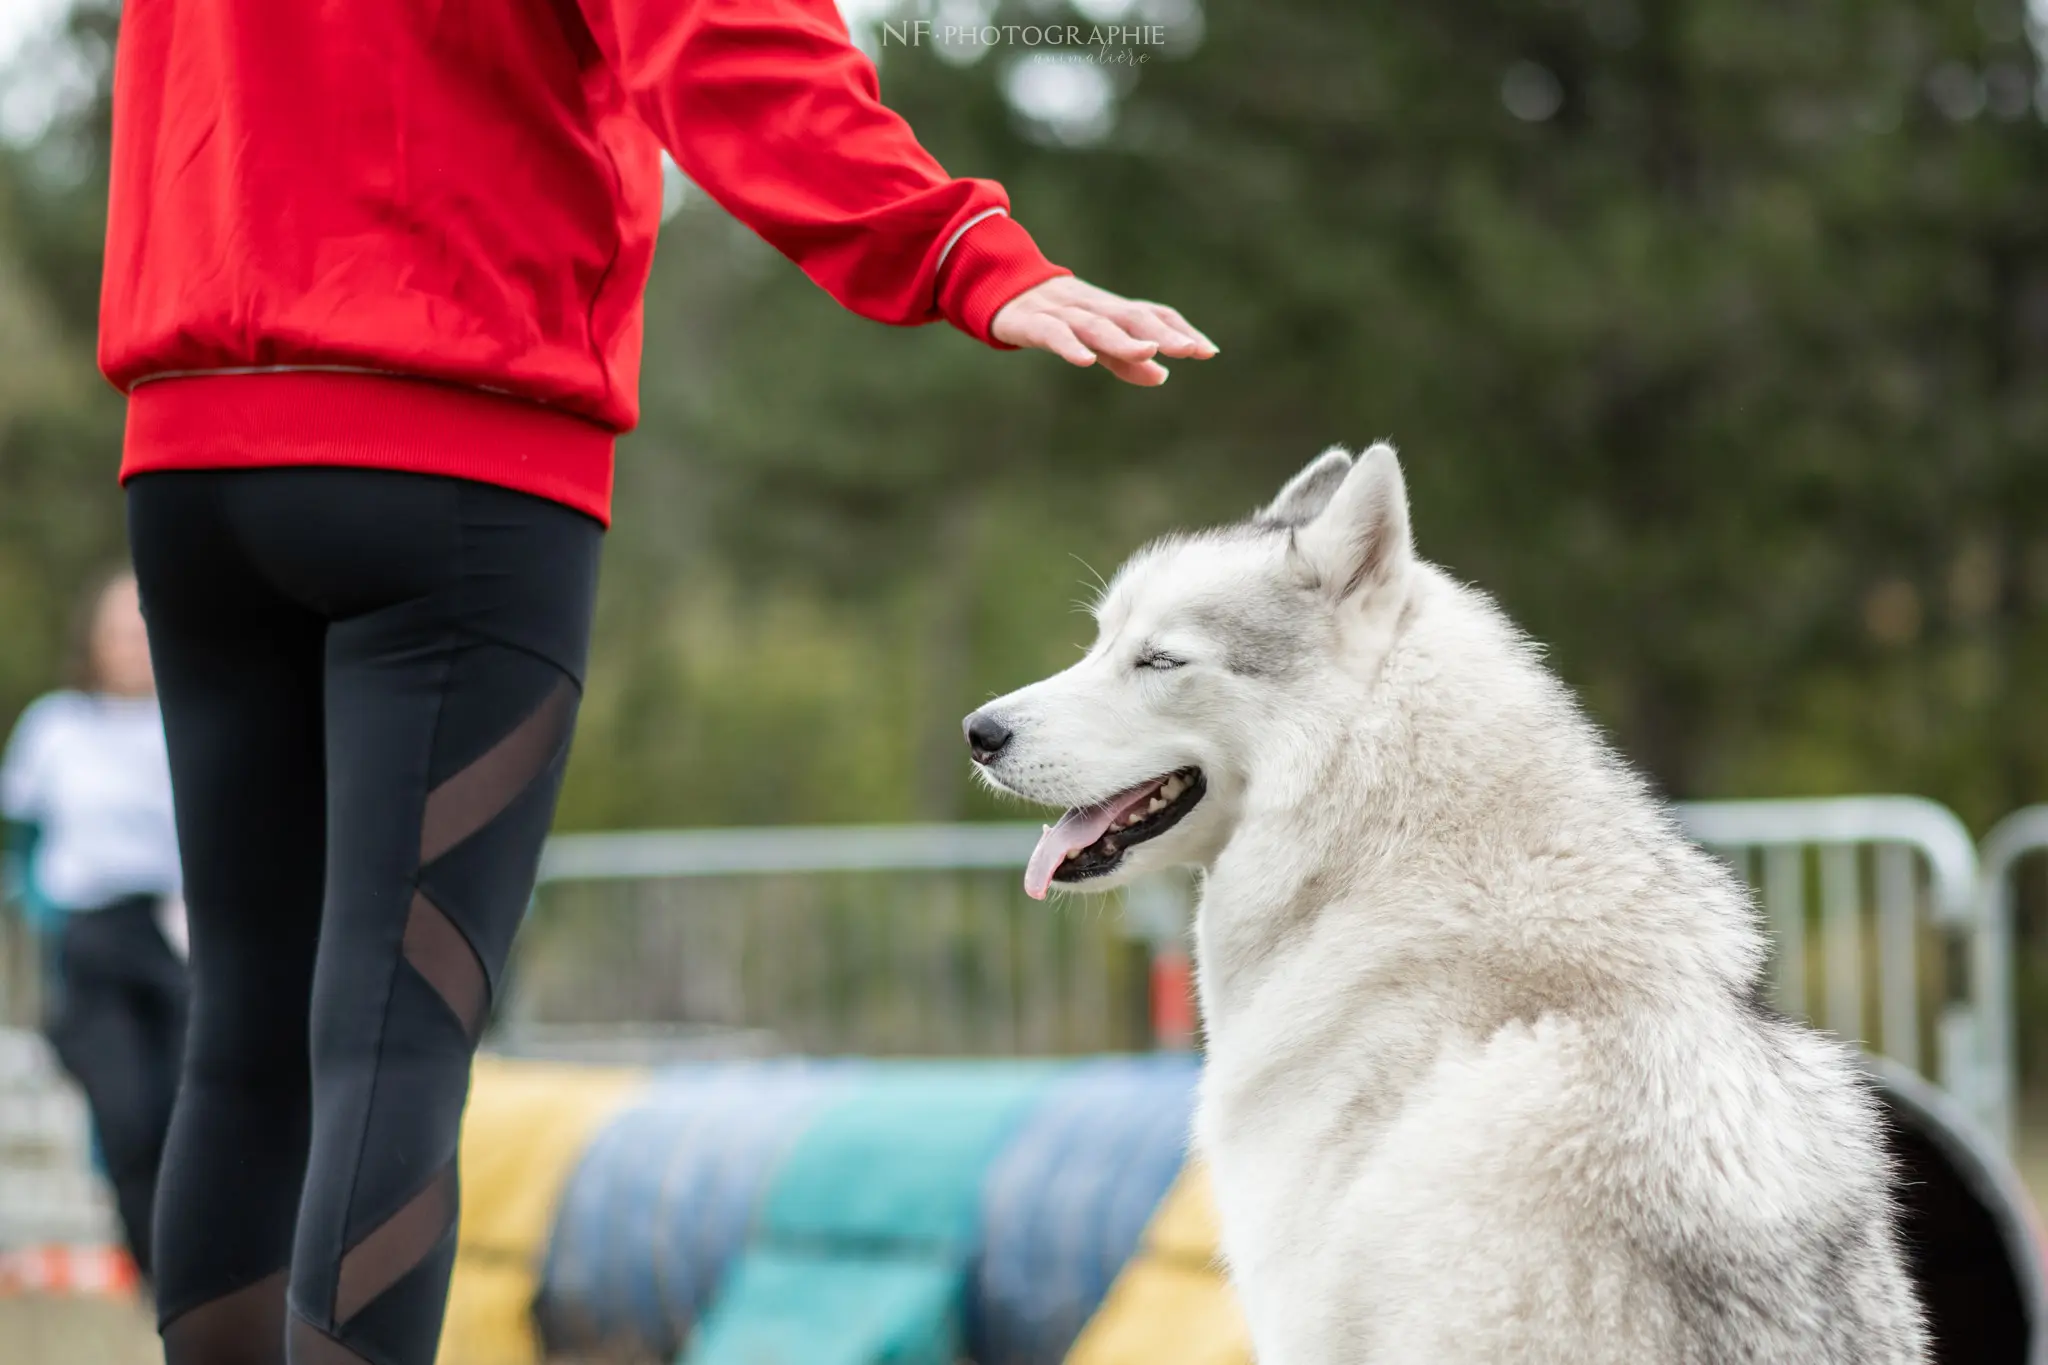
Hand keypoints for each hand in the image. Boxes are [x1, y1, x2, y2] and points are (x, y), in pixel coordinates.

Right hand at [991, 276, 1216, 385]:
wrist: (997, 288)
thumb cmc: (1053, 316)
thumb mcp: (1094, 340)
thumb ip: (1125, 359)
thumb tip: (1162, 375)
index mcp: (1110, 310)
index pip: (1151, 315)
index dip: (1180, 330)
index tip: (1208, 351)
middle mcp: (1092, 307)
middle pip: (1131, 316)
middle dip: (1162, 332)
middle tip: (1190, 349)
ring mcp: (1062, 312)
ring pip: (1097, 324)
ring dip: (1122, 338)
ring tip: (1147, 351)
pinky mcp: (1031, 322)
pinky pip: (1053, 332)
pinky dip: (1068, 344)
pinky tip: (1084, 361)